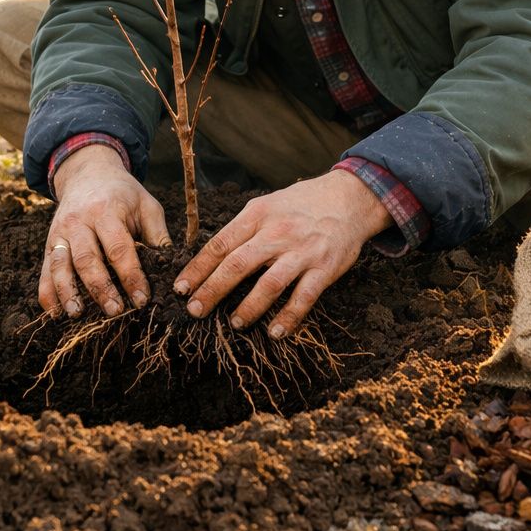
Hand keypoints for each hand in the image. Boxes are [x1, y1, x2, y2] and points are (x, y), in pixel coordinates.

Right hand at [41, 144, 168, 318]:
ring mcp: (59, 233)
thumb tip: (170, 270)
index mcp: (106, 211)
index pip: (119, 248)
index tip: (142, 299)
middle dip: (101, 288)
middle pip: (87, 259)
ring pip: (60, 265)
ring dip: (68, 292)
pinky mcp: (48, 243)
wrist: (88, 173)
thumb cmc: (123, 194)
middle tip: (116, 311)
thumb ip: (158, 235)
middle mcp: (78, 221)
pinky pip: (44, 270)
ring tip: (77, 314)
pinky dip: (47, 293)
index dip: (131, 276)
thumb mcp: (146, 205)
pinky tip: (54, 312)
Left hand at [173, 170, 391, 337]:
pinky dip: (288, 317)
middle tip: (195, 311)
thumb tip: (211, 257)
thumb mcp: (267, 205)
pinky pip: (303, 297)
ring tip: (234, 324)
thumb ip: (242, 228)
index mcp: (257, 215)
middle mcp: (277, 232)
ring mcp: (302, 251)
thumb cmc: (301, 205)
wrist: (349, 198)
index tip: (180, 288)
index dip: (197, 268)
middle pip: (237, 264)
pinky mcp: (324, 268)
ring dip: (249, 307)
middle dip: (212, 290)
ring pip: (269, 284)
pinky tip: (274, 333)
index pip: (220, 244)